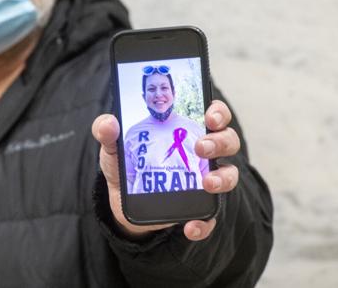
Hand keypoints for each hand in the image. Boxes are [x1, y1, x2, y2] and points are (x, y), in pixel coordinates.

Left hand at [91, 100, 240, 239]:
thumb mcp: (114, 147)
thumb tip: (108, 124)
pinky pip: (211, 216)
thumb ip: (108, 132)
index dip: (218, 112)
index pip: (213, 113)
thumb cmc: (128, 164)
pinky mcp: (200, 207)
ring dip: (223, 178)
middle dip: (220, 141)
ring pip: (230, 175)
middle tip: (200, 147)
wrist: (124, 202)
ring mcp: (206, 179)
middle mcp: (204, 152)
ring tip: (207, 183)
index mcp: (187, 129)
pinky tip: (190, 226)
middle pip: (228, 140)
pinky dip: (204, 222)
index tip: (210, 116)